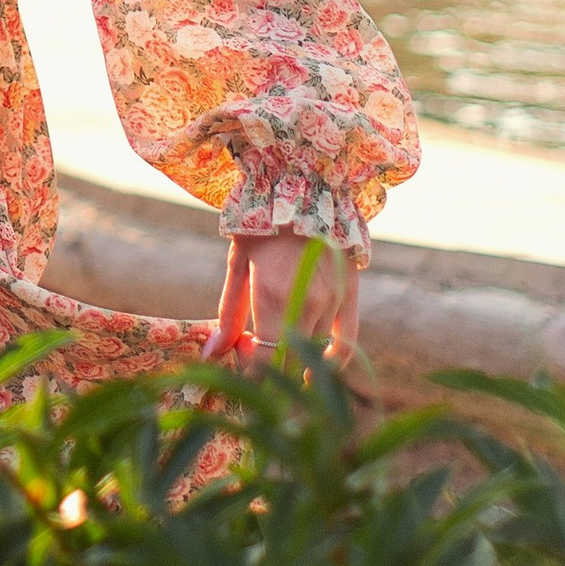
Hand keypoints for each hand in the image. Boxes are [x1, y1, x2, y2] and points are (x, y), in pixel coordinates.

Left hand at [209, 229, 359, 364]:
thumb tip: (213, 352)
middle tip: (255, 360)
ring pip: (314, 353)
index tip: (241, 372)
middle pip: (289, 363)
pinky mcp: (351, 295)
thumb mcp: (238, 264)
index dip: (251, 379)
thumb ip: (229, 313)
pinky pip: (346, 342)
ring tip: (278, 355)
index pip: (265, 364)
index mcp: (272, 297)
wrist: (303, 187)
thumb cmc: (261, 225)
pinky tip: (316, 369)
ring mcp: (333, 301)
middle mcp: (307, 303)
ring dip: (294, 362)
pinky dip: (332, 361)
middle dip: (270, 372)